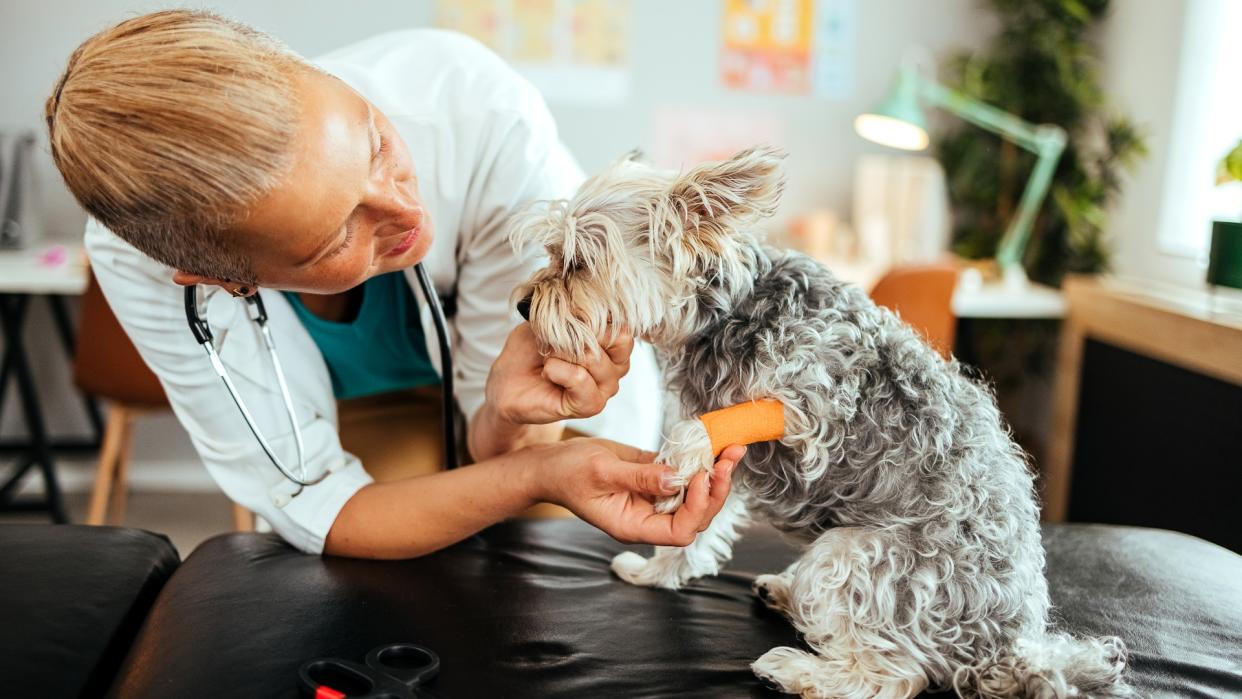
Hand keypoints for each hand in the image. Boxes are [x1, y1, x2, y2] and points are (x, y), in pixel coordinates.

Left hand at [485, 323, 631, 424]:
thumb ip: (568, 314)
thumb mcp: (545, 321)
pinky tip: (548, 372)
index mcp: (611, 344)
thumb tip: (583, 309)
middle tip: (555, 341)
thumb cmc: (529, 352)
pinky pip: (581, 380)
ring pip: (597, 360)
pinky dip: (559, 371)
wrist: (508, 384)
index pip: (622, 327)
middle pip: (618, 341)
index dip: (594, 319)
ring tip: (547, 358)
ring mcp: (606, 388)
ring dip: (564, 353)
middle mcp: (615, 366)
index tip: (568, 320)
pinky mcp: (590, 405)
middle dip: (582, 334)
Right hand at [533, 438, 744, 546]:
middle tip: (728, 459)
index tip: (701, 478)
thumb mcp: (602, 471)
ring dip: (715, 474)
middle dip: (716, 489)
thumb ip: (640, 476)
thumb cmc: (568, 472)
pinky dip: (700, 462)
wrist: (551, 464)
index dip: (697, 508)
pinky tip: (712, 445)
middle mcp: (648, 518)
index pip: (679, 531)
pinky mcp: (654, 479)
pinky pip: (684, 475)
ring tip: (730, 450)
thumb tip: (678, 478)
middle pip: (696, 516)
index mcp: (634, 526)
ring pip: (695, 496)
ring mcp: (653, 499)